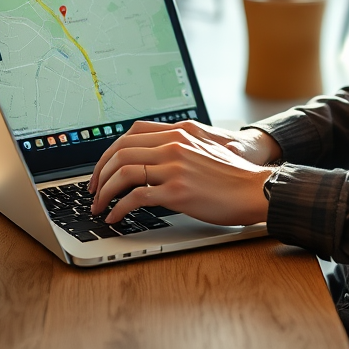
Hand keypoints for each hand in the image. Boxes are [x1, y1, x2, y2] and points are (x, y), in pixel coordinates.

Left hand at [88, 120, 278, 226]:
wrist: (254, 189)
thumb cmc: (231, 175)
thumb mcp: (202, 148)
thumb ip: (177, 147)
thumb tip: (148, 158)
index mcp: (178, 132)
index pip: (130, 133)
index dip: (109, 152)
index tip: (102, 169)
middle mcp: (173, 144)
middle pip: (120, 152)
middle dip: (99, 173)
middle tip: (93, 191)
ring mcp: (174, 167)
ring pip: (123, 173)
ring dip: (104, 192)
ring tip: (99, 206)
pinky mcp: (177, 191)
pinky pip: (136, 197)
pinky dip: (119, 208)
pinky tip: (116, 217)